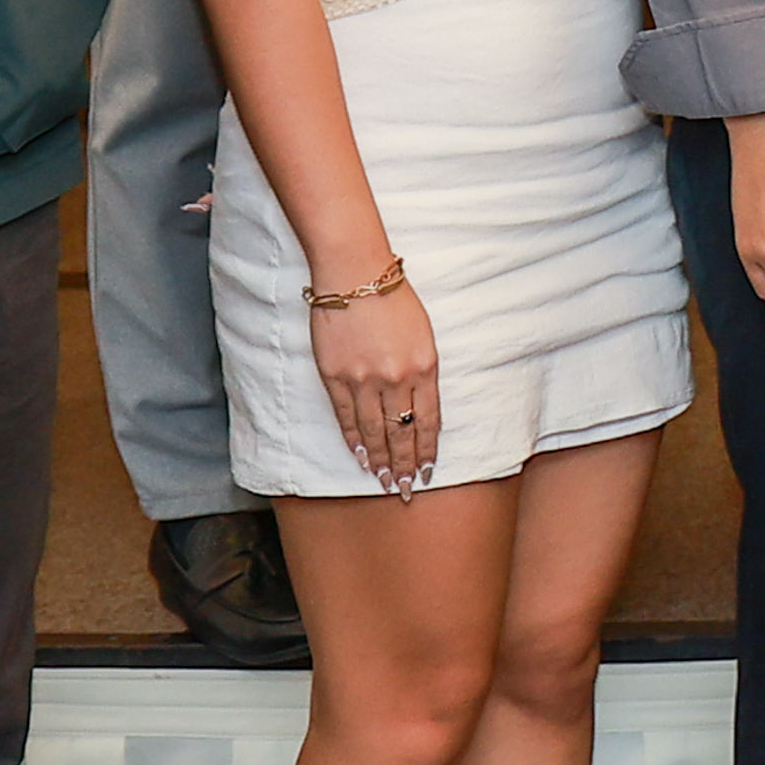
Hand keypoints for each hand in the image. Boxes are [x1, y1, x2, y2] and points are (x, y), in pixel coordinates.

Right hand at [307, 255, 444, 490]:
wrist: (354, 274)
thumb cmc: (392, 298)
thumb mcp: (423, 333)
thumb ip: (423, 370)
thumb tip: (420, 406)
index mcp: (425, 366)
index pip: (429, 420)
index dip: (427, 450)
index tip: (428, 470)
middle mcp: (396, 378)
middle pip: (402, 432)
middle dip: (406, 464)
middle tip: (407, 490)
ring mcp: (363, 379)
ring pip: (374, 431)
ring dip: (380, 460)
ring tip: (385, 481)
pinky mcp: (335, 376)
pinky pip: (346, 417)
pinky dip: (354, 440)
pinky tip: (360, 456)